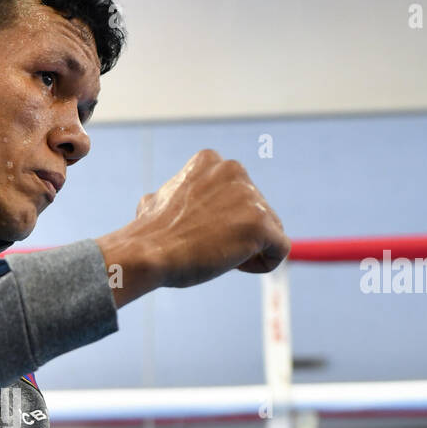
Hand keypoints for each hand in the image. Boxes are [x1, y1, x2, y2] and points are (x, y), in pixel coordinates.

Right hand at [97, 149, 290, 305]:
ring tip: (216, 256)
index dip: (221, 220)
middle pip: (257, 210)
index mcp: (210, 161)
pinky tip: (237, 266)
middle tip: (205, 247)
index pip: (238, 194)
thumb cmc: (147, 235)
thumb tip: (158, 201)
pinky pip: (280, 249)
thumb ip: (179, 196)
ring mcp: (250, 196)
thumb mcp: (159, 201)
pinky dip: (264, 263)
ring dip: (248, 250)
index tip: (197, 232)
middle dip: (237, 234)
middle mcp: (234, 170)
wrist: (146, 253)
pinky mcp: (260, 224)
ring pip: (271, 230)